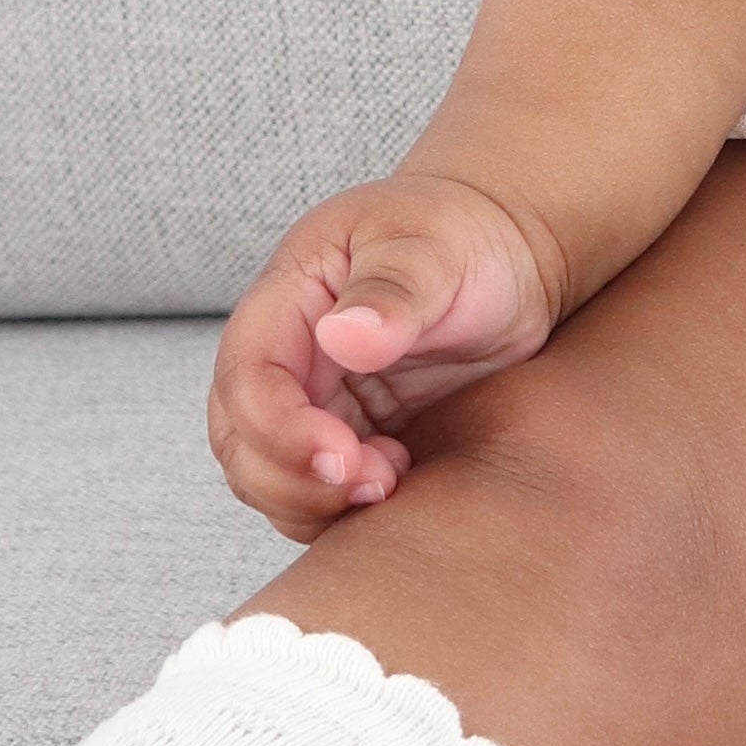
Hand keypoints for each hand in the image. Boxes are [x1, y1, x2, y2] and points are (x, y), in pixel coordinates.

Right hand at [205, 174, 567, 539]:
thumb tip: (343, 336)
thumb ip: (392, 289)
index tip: (342, 455)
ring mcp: (313, 400)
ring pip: (269, 477)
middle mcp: (286, 356)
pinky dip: (341, 509)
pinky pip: (315, 490)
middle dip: (292, 480)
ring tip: (393, 481)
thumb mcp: (433, 249)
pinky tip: (399, 484)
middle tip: (375, 484)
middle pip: (241, 441)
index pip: (248, 379)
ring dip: (316, 501)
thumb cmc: (462, 236)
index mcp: (288, 300)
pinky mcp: (347, 436)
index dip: (281, 430)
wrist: (504, 256)